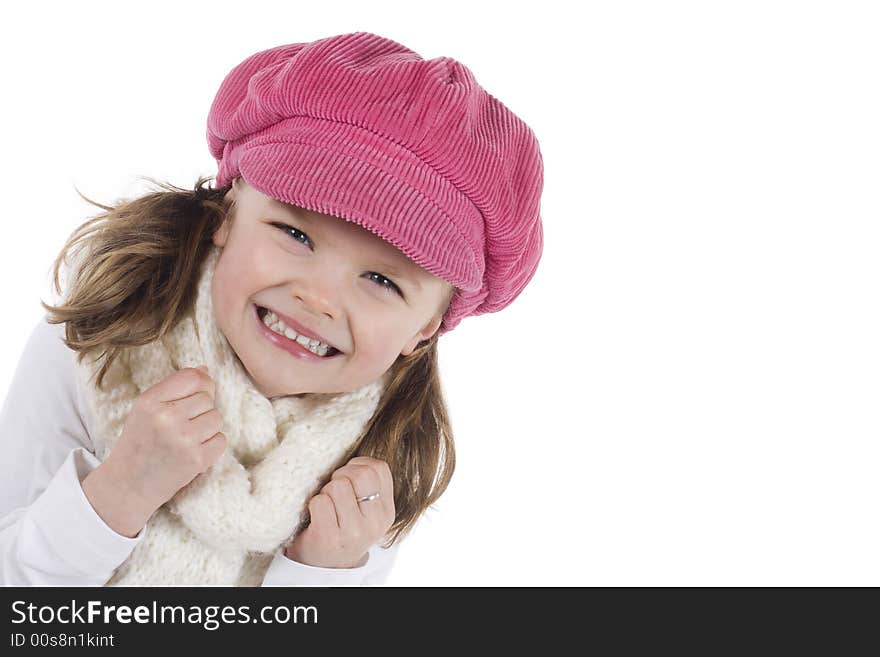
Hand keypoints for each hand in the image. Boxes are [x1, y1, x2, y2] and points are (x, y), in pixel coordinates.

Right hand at [83, 365, 226, 537]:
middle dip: (201, 409)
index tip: (195, 395)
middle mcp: (166, 418)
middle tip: (182, 425)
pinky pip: (221, 440)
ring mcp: (183, 440)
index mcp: (150, 401)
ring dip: (207, 428)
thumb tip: (205, 370)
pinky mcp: (196, 460)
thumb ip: (174, 388)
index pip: (192, 377)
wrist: (127, 485)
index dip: (201, 383)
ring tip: (186, 439)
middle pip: (207, 398)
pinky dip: (212, 446)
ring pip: (217, 418)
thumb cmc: (139, 442)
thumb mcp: (146, 409)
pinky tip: (193, 452)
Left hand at [285, 456, 395, 568]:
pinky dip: (313, 504)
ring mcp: (353, 532)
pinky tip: (316, 516)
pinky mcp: (329, 538)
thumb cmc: (342, 528)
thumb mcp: (366, 510)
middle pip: (361, 474)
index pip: (379, 468)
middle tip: (334, 490)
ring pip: (338, 485)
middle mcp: (374, 523)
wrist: (324, 567)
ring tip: (326, 505)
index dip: (358, 465)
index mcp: (386, 511)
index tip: (349, 477)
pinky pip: (320, 501)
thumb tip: (354, 441)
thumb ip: (367, 483)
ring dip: (326, 491)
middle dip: (342, 475)